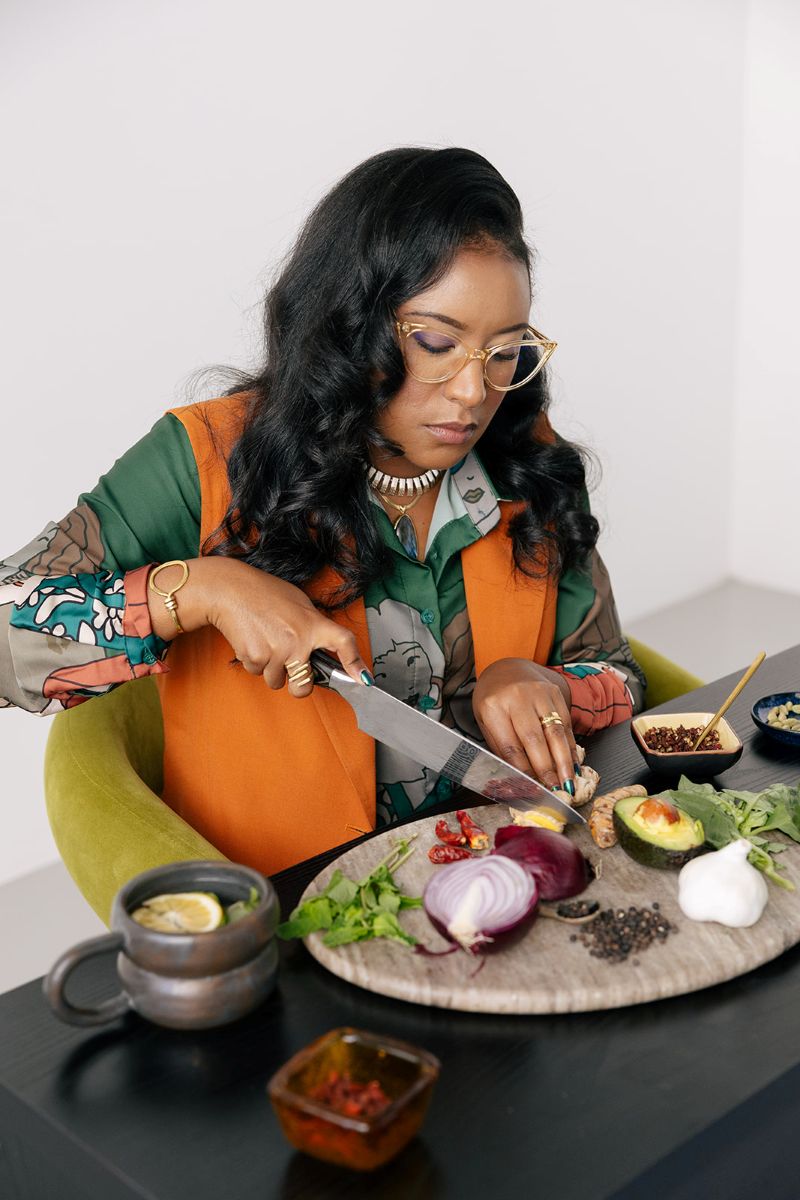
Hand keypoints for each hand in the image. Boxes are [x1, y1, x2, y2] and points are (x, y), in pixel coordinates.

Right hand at [148, 557, 370, 698]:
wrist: (230, 590)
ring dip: (272, 669)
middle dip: (299, 685)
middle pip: (304, 686)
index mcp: (314, 624)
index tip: (363, 679)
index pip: (343, 643)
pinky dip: (255, 663)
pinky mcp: (254, 658)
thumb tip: (323, 650)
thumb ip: (313, 627)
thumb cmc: (265, 594)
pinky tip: (253, 641)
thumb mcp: (299, 604)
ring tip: (266, 642)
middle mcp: (298, 642)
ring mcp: (276, 653)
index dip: (355, 664)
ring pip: (277, 681)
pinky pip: (258, 673)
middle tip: (292, 667)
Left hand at [472, 657, 578, 792]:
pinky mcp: (555, 693)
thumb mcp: (486, 723)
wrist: (507, 669)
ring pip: (555, 731)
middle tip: (554, 790)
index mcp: (493, 707)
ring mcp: (539, 693)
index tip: (532, 789)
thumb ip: (502, 748)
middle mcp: (517, 697)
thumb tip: (520, 780)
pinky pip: (566, 723)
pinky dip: (571, 746)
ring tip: (569, 782)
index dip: (523, 770)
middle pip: (535, 739)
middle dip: (546, 768)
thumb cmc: (494, 702)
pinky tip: (574, 763)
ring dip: (564, 760)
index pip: (510, 745)